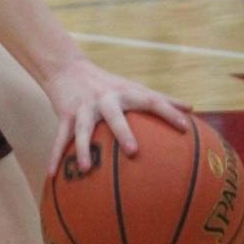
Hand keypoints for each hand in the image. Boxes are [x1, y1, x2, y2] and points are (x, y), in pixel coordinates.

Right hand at [41, 54, 189, 176]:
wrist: (67, 68)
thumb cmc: (108, 83)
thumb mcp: (134, 87)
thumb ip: (161, 98)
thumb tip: (192, 108)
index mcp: (125, 93)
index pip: (151, 100)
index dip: (168, 112)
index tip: (185, 127)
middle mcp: (105, 99)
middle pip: (114, 115)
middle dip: (122, 132)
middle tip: (133, 151)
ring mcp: (84, 107)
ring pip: (82, 129)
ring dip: (83, 148)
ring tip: (86, 169)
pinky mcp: (65, 114)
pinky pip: (60, 138)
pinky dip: (55, 156)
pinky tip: (52, 175)